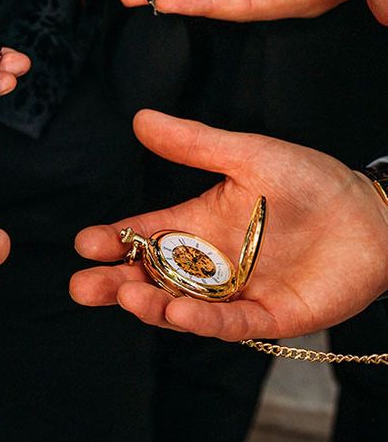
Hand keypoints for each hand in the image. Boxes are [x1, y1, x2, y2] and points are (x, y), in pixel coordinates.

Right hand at [71, 110, 387, 340]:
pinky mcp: (268, 315)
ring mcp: (234, 293)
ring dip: (152, 305)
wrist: (372, 215)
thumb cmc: (309, 180)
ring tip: (130, 297)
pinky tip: (178, 312)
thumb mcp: (246, 155)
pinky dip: (203, 320)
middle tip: (83, 288)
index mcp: (195, 225)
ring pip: (181, 306)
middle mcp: (207, 264)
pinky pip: (230, 322)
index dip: (112, 241)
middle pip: (150, 279)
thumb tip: (140, 119)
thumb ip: (193, 144)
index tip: (85, 242)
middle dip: (115, 285)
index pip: (143, 236)